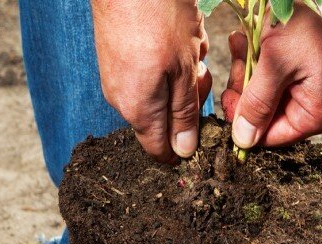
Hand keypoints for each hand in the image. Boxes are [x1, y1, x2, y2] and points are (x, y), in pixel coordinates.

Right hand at [91, 1, 212, 162]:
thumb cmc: (157, 16)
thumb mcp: (184, 69)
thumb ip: (184, 113)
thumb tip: (183, 150)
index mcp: (138, 110)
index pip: (160, 150)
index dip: (185, 144)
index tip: (204, 124)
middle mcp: (122, 99)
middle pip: (165, 116)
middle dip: (189, 96)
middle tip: (200, 69)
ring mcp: (117, 76)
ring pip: (162, 88)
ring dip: (183, 70)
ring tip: (189, 41)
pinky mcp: (117, 56)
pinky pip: (150, 68)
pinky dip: (170, 54)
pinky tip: (178, 32)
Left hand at [221, 3, 321, 147]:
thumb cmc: (310, 22)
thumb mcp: (275, 63)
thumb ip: (257, 104)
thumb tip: (243, 141)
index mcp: (318, 113)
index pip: (271, 137)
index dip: (244, 121)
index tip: (229, 97)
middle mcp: (319, 107)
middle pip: (266, 115)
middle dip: (247, 89)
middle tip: (239, 62)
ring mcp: (314, 88)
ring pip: (266, 94)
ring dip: (249, 70)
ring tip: (243, 45)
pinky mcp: (307, 72)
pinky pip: (275, 76)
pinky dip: (259, 60)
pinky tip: (251, 41)